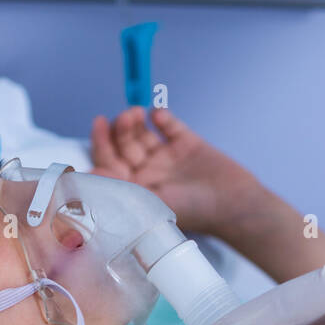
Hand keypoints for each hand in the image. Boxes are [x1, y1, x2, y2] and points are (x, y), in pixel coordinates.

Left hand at [89, 106, 261, 238]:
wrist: (234, 204)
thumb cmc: (193, 211)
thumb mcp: (151, 202)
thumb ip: (120, 186)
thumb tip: (89, 174)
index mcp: (135, 188)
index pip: (109, 162)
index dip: (101, 142)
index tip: (99, 122)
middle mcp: (148, 171)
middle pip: (124, 144)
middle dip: (121, 129)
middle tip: (126, 118)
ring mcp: (166, 156)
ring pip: (142, 132)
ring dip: (136, 120)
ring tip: (137, 113)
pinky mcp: (186, 144)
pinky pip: (168, 125)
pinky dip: (161, 117)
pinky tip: (158, 115)